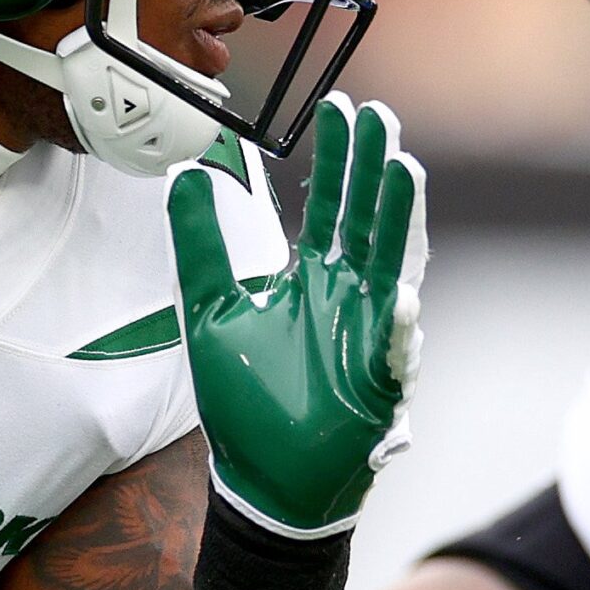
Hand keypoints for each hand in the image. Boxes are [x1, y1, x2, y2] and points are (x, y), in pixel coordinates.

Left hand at [167, 95, 425, 536]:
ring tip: (400, 170)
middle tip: (377, 118)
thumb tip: (186, 177)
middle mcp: (346, 297)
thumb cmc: (245, 401)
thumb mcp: (206, 312)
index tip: (340, 110)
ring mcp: (367, 334)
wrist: (264, 478)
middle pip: (366, 219)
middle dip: (372, 169)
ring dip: (396, 222)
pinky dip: (399, 328)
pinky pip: (394, 351)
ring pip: (390, 267)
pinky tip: (402, 300)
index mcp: (309, 279)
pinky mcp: (375, 382)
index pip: (329, 206)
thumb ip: (200, 246)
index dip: (335, 161)